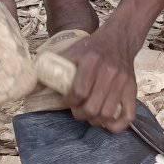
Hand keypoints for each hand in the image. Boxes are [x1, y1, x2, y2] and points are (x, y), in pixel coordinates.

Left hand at [59, 0, 163, 132]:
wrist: (119, 38)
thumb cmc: (91, 47)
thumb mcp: (72, 51)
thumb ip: (54, 66)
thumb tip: (30, 85)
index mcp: (91, 61)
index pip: (78, 92)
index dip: (69, 102)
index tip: (67, 101)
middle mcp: (109, 72)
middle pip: (92, 107)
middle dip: (81, 114)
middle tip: (78, 111)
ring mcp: (122, 82)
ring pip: (108, 113)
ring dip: (96, 120)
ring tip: (90, 116)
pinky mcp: (132, 89)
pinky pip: (128, 114)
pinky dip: (118, 125)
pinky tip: (108, 124)